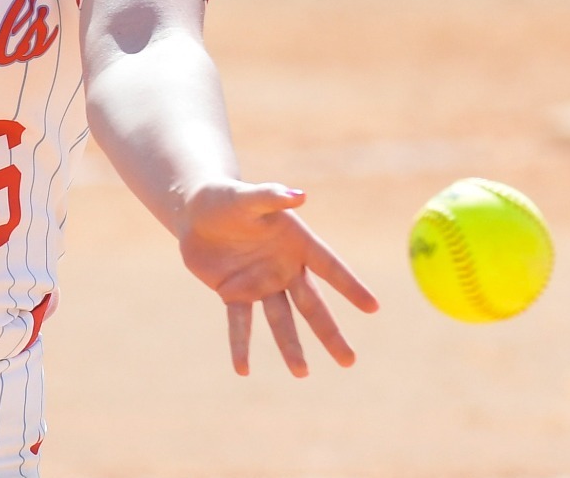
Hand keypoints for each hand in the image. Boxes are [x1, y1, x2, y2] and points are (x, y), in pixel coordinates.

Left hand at [177, 181, 378, 375]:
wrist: (196, 212)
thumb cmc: (227, 198)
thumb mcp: (248, 196)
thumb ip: (272, 197)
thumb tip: (300, 196)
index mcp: (297, 243)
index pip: (330, 267)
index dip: (350, 286)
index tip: (373, 308)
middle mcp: (284, 268)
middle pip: (312, 305)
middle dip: (329, 333)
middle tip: (348, 362)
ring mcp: (260, 283)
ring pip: (281, 320)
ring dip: (290, 346)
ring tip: (302, 373)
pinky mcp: (234, 293)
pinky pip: (240, 323)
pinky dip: (240, 345)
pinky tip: (243, 370)